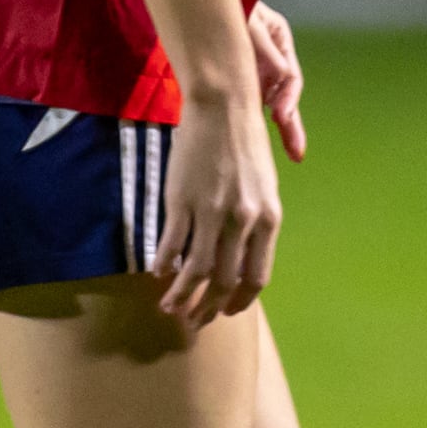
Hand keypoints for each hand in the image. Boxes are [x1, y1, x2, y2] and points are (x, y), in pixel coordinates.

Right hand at [152, 79, 281, 324]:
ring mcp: (211, 212)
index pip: (256, 277)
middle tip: (194, 319)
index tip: (226, 311)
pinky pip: (171, 244)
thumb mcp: (266, 187)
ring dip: (182, 295)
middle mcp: (243, 221)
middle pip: (225, 280)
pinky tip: (157, 274)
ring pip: (196, 270)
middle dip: (208, 307)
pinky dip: (163, 265)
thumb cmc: (246, 145)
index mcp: (268, 219)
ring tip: (170, 307)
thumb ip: (258, 223)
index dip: (240, 301)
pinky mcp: (181, 201)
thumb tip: (245, 257)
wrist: (224, 108)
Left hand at [248, 0, 308, 161]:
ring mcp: (253, 69)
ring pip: (267, 102)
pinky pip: (246, 101)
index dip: (287, 99)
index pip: (290, 77)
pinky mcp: (234, 77)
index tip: (281, 117)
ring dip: (276, 126)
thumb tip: (282, 74)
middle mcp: (269, 58)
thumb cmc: (222, 3)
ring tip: (289, 150)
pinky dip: (250, 118)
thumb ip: (263, 45)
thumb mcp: (248, 20)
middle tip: (297, 153)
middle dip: (291, 126)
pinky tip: (252, 137)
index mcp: (279, 40)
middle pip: (284, 96)